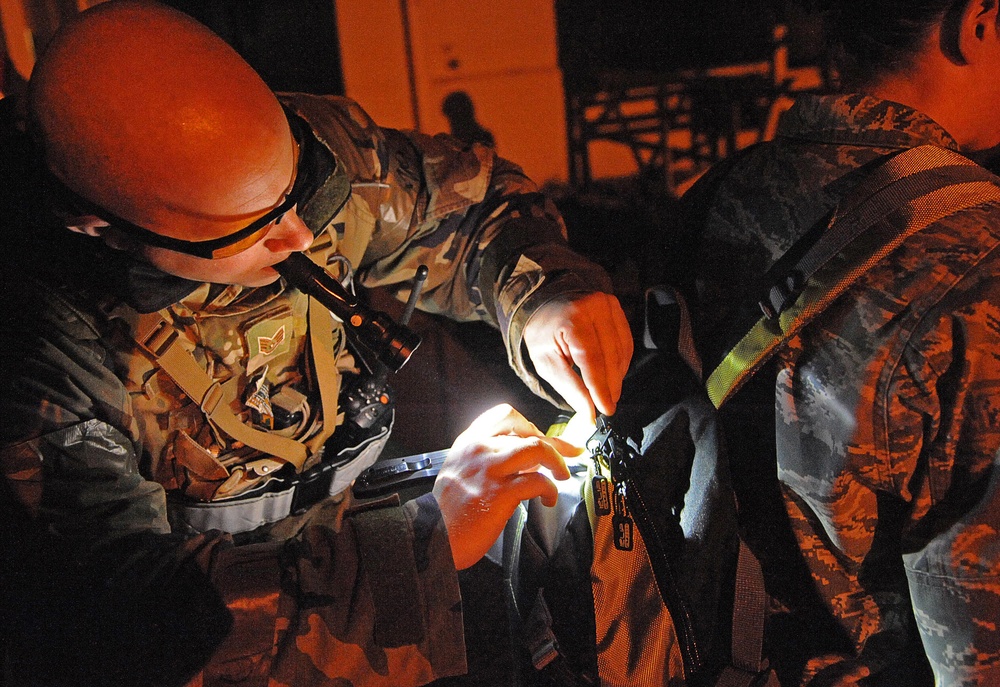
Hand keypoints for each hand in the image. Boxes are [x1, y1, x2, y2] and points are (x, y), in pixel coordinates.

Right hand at [432, 404, 579, 569]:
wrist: (431, 535)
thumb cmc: (447, 509)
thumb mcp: (460, 470)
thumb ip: (486, 459)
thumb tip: (524, 461)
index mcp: (469, 442)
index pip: (505, 415)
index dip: (530, 425)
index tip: (542, 437)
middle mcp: (479, 449)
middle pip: (527, 431)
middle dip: (553, 445)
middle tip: (565, 456)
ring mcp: (490, 470)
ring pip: (537, 448)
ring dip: (557, 460)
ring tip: (561, 474)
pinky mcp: (500, 494)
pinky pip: (537, 482)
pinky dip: (551, 490)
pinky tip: (549, 499)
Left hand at [522, 292, 632, 422]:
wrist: (544, 302)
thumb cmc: (543, 332)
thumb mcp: (545, 361)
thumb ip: (569, 386)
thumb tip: (589, 411)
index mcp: (573, 319)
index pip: (592, 359)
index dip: (600, 388)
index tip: (605, 409)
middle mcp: (594, 307)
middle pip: (611, 356)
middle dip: (610, 386)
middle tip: (607, 406)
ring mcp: (608, 305)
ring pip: (622, 351)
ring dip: (617, 377)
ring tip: (608, 393)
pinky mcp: (616, 309)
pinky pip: (626, 343)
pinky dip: (621, 363)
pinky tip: (613, 375)